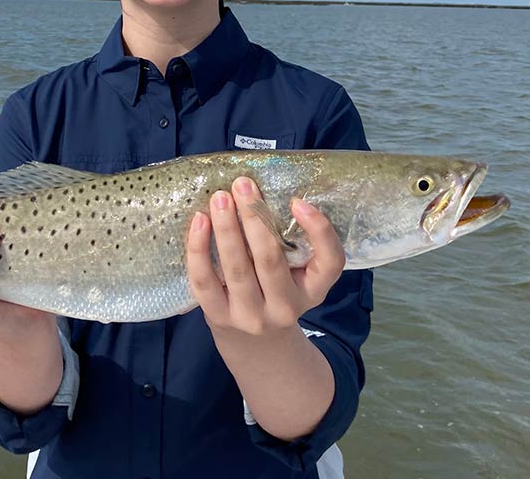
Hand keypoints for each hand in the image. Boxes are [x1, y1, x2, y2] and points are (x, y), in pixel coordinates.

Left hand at [186, 177, 345, 337]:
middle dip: (255, 218)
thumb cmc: (277, 293)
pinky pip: (205, 280)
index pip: (330, 263)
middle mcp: (285, 307)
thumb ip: (292, 242)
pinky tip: (198, 221)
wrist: (254, 345)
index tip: (299, 201)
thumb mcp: (298, 276)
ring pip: (237, 268)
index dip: (319, 230)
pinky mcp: (219, 316)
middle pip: (270, 260)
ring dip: (226, 228)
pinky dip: (199, 249)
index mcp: (313, 290)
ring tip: (220, 198)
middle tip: (243, 185)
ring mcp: (250, 316)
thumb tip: (264, 192)